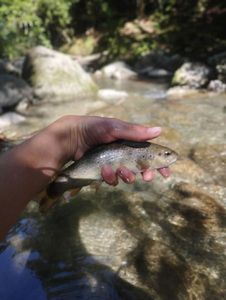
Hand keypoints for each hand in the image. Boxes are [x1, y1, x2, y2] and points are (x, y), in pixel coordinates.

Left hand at [53, 116, 169, 185]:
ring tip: (121, 171)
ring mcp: (114, 164)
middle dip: (146, 174)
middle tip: (148, 177)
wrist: (71, 137)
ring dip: (127, 176)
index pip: (149, 154)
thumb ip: (135, 132)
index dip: (159, 164)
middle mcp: (123, 154)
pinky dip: (110, 177)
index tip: (167, 173)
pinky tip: (104, 170)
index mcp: (130, 142)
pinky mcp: (103, 172)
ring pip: (127, 176)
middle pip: (141, 168)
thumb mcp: (114, 127)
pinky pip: (112, 179)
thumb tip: (160, 131)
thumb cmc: (93, 128)